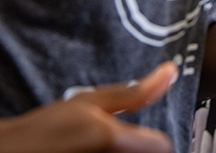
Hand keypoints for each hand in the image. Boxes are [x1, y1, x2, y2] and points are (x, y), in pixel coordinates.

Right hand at [0, 63, 177, 152]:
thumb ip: (135, 93)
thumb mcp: (88, 102)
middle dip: (135, 151)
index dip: (153, 140)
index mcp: (112, 141)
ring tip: (96, 150)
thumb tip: (171, 72)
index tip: (137, 137)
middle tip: (109, 145)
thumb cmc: (44, 129)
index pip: (163, 147)